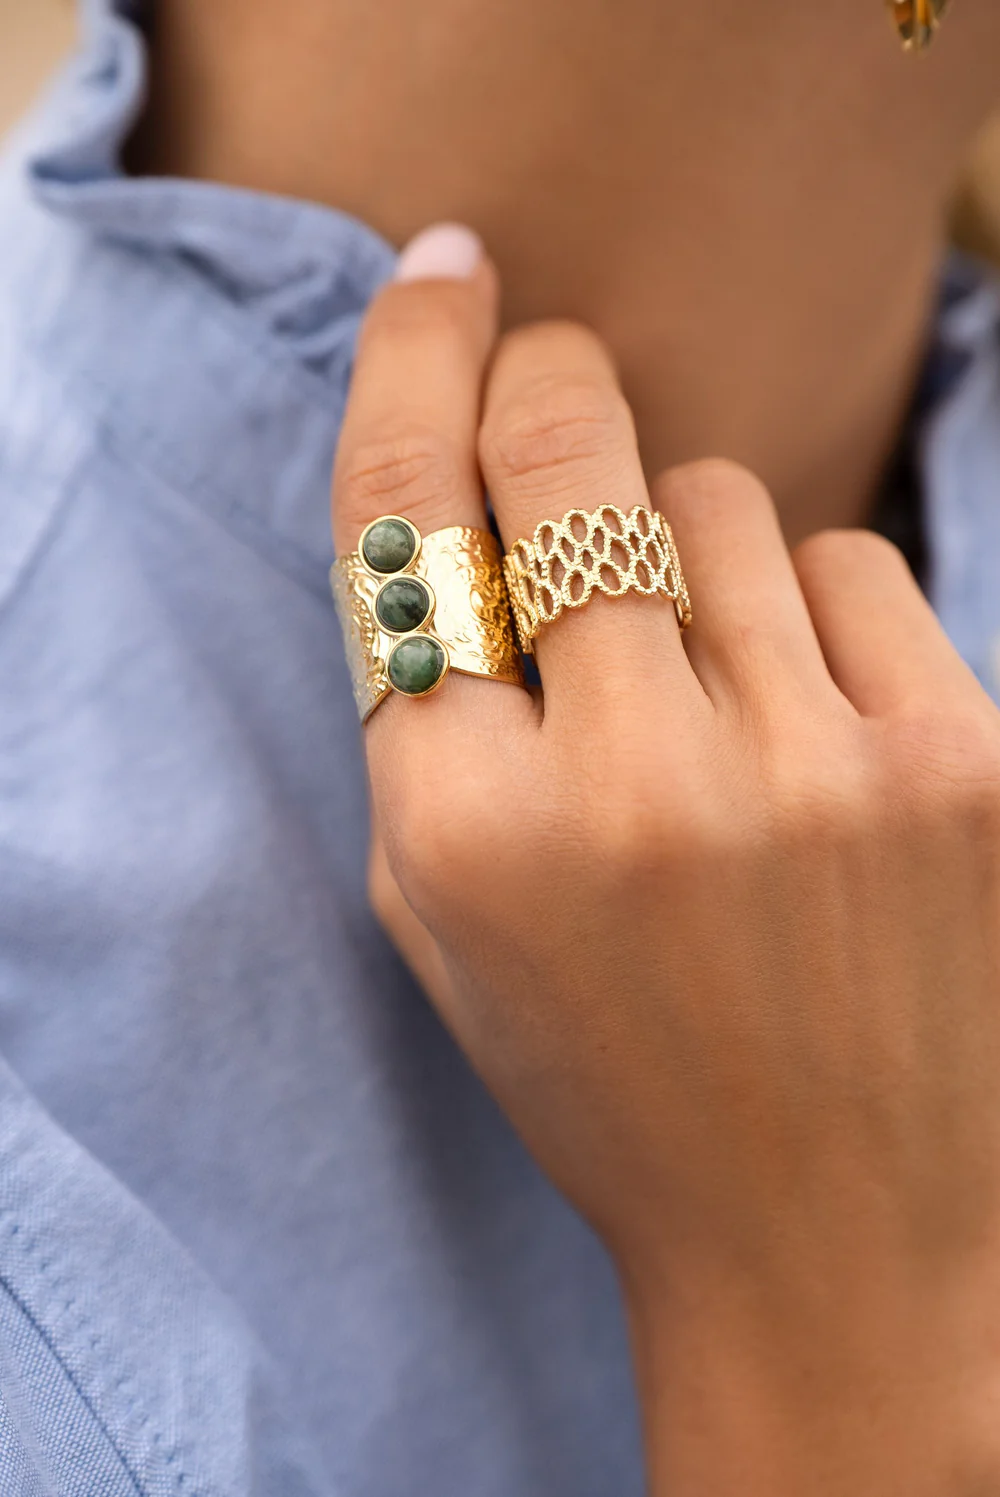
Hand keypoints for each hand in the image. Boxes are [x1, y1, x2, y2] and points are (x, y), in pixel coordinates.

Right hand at [332, 232, 999, 1494]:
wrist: (834, 1236)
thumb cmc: (614, 1067)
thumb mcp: (454, 914)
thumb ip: (434, 713)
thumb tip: (468, 481)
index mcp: (465, 830)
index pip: (404, 514)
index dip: (413, 361)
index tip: (445, 275)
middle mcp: (633, 784)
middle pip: (572, 446)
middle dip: (555, 391)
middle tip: (562, 385)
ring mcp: (818, 770)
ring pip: (725, 499)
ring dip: (693, 553)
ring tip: (712, 687)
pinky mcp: (966, 764)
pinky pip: (853, 565)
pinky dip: (813, 617)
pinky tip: (813, 730)